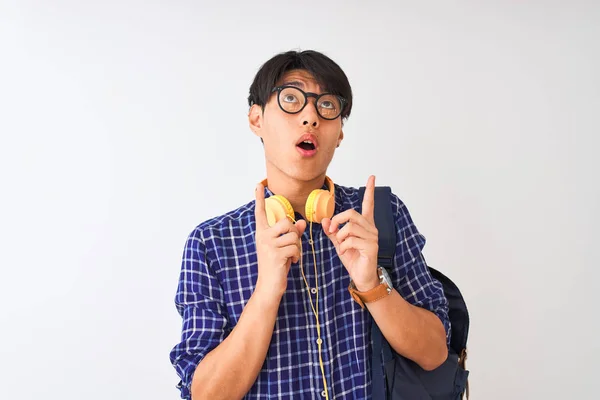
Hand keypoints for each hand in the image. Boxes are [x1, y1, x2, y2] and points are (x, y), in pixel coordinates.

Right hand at [254, 183, 306, 297]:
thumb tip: (303, 222)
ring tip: (291, 256)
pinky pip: (295, 248)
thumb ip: (292, 234)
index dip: (259, 198)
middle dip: (295, 233)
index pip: (260, 212)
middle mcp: (262, 236)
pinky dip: (297, 256)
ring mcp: (268, 245)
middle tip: (292, 245)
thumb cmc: (276, 266)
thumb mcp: (283, 247)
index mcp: (262, 233)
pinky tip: (291, 262)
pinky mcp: (275, 254)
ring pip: (293, 235)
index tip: (258, 185)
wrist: (269, 286)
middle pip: (286, 221)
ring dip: (297, 247)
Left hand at [321, 175, 379, 291]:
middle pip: (351, 213)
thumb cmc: (353, 259)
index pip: (368, 204)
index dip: (369, 191)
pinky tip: (346, 252)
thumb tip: (325, 220)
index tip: (372, 177)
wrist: (361, 276)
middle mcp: (371, 228)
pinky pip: (351, 240)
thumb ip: (333, 231)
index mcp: (365, 225)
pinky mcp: (371, 246)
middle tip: (332, 231)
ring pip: (350, 227)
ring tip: (341, 246)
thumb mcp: (339, 243)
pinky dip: (343, 246)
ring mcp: (373, 237)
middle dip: (337, 220)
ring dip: (340, 237)